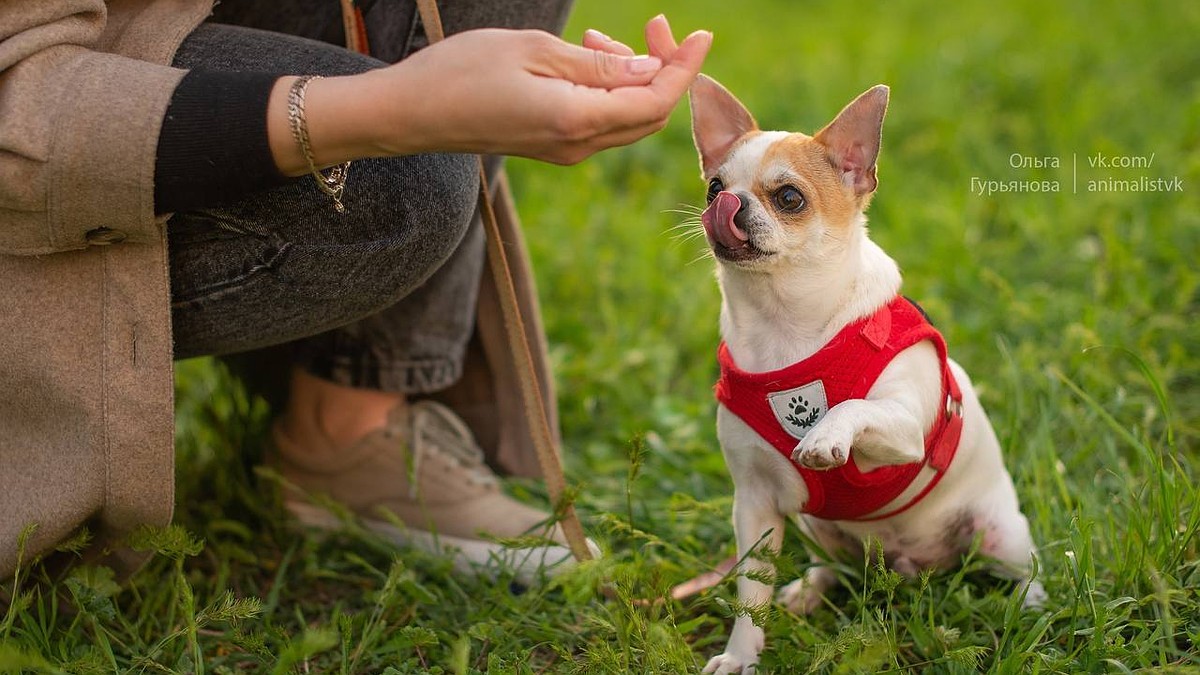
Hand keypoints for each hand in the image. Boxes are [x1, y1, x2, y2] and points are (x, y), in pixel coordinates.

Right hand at [269, 15, 711, 171]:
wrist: (410, 114)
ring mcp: (565, 152)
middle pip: (649, 113)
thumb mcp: (534, 51)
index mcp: (576, 121)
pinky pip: (601, 122)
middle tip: (656, 27)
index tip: (700, 34)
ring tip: (599, 38)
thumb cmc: (461, 73)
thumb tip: (649, 69)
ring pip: (627, 118)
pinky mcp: (552, 147)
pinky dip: (609, 90)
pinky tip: (587, 58)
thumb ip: (597, 64)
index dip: (684, 68)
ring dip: (632, 77)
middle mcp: (578, 146)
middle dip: (664, 70)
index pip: (655, 100)